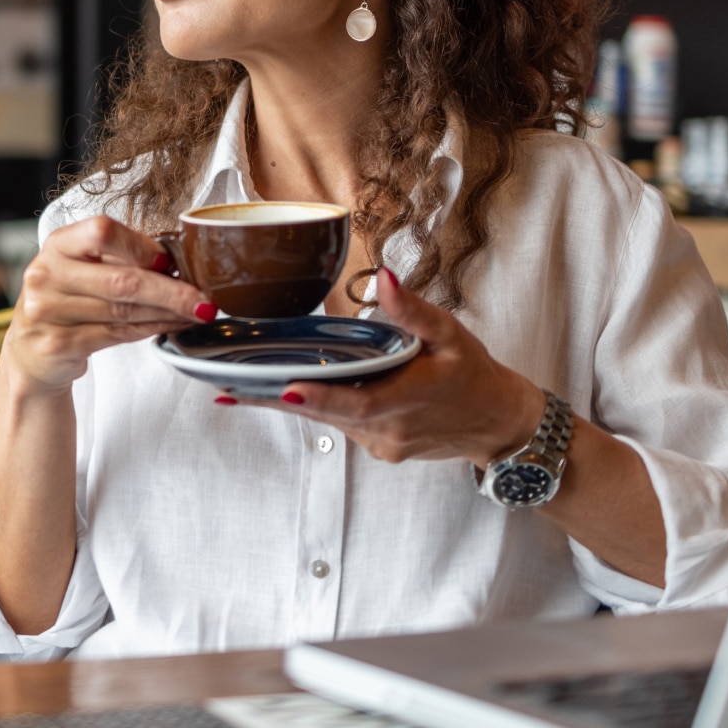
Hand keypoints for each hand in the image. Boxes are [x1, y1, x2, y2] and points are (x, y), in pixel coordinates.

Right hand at [4, 216, 217, 394]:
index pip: (103, 232)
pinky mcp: (58, 344)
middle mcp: (47, 275)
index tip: (172, 262)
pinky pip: (117, 335)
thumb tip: (178, 261)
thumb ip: (119, 259)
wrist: (31, 349)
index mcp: (58, 244)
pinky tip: (171, 326)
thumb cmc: (68, 300)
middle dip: (171, 291)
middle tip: (204, 299)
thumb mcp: (82, 268)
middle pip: (121, 280)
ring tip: (196, 313)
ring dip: (167, 313)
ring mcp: (48, 312)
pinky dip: (150, 330)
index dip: (142, 247)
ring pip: (124, 311)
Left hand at [243, 268, 543, 465]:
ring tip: (240, 388)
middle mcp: (390, 429)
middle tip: (228, 389)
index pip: (356, 402)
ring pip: (329, 423)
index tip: (284, 390)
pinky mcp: (381, 450)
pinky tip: (288, 393)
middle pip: (326, 415)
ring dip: (291, 404)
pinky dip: (319, 409)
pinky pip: (342, 427)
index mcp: (408, 399)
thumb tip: (384, 277)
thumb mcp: (451, 334)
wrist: (499, 424)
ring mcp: (384, 444)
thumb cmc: (475, 373)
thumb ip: (413, 311)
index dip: (319, 398)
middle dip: (276, 400)